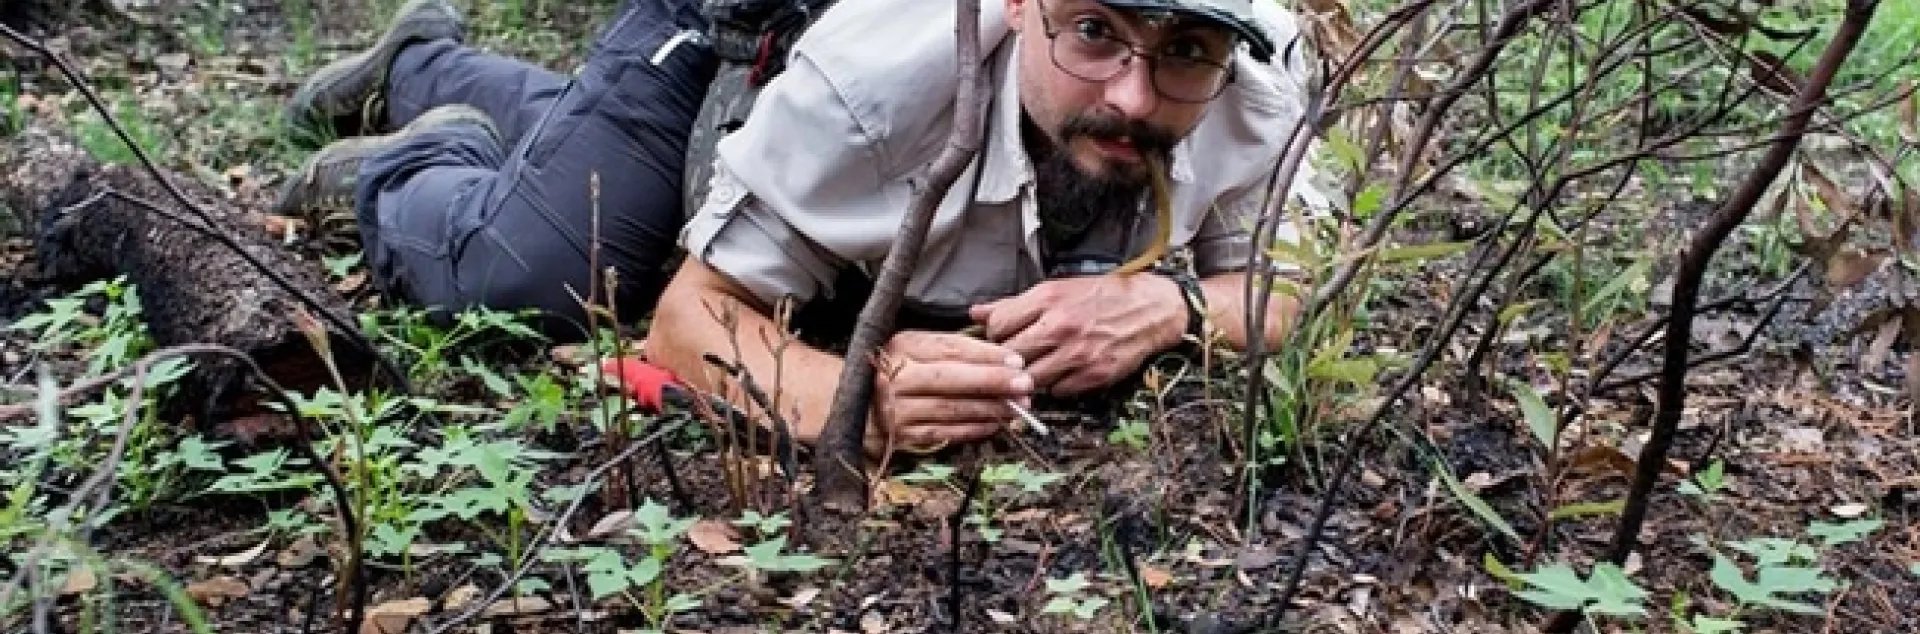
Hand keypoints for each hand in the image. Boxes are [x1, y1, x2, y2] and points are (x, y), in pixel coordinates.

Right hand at [867, 330, 1033, 453]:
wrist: (847, 402)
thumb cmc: (890, 370)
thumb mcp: (912, 347)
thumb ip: (950, 347)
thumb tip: (999, 356)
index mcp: (903, 347)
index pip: (950, 348)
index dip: (986, 354)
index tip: (1015, 359)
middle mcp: (897, 378)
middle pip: (951, 378)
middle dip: (992, 381)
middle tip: (1024, 383)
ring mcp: (898, 409)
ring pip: (951, 409)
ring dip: (989, 408)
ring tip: (1018, 407)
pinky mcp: (902, 436)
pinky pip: (944, 433)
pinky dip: (972, 429)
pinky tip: (994, 424)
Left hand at [967, 274, 1185, 395]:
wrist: (1150, 309)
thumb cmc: (1101, 296)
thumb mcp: (1056, 289)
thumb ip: (1013, 304)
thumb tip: (976, 312)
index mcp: (1048, 299)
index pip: (997, 326)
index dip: (994, 335)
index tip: (1002, 337)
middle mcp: (1061, 327)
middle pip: (1011, 356)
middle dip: (1007, 360)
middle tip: (1015, 358)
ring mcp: (1078, 354)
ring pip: (1031, 379)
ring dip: (1029, 377)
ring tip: (1037, 367)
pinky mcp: (1094, 375)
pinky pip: (1058, 391)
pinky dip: (1055, 386)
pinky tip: (1061, 373)